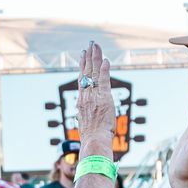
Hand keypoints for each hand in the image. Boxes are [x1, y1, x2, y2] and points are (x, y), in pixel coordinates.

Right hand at [74, 41, 117, 158]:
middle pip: (86, 72)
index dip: (82, 67)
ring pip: (94, 73)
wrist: (93, 142)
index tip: (83, 56)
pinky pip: (104, 80)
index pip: (82, 80)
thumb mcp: (86, 124)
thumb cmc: (92, 138)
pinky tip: (105, 60)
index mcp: (81, 102)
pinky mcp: (104, 98)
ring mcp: (94, 96)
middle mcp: (85, 97)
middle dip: (88, 57)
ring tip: (95, 46)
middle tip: (90, 45)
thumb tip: (86, 115)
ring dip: (95, 58)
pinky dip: (104, 69)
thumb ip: (87, 115)